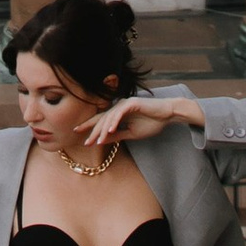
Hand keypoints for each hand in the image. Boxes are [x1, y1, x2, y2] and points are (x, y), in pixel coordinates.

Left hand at [83, 90, 200, 156]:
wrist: (167, 115)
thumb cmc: (151, 123)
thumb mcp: (131, 133)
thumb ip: (117, 136)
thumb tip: (102, 141)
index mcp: (118, 114)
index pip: (101, 121)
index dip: (90, 127)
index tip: (79, 134)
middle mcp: (118, 107)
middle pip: (102, 119)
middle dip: (93, 131)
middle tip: (85, 142)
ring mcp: (124, 104)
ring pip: (109, 117)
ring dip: (103, 130)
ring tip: (98, 141)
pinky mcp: (132, 103)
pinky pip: (120, 113)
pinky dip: (114, 122)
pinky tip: (110, 131)